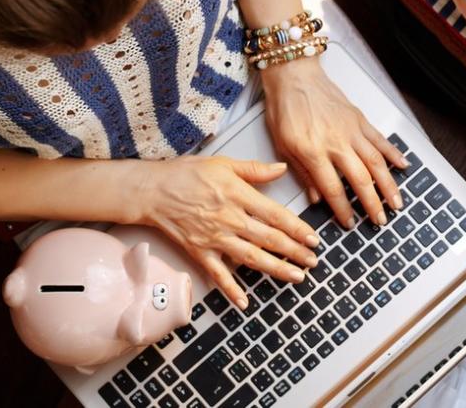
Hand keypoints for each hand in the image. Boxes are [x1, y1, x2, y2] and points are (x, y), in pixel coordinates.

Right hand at [134, 156, 319, 308]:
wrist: (152, 190)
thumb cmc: (185, 174)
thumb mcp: (223, 163)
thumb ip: (255, 169)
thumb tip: (282, 168)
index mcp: (238, 195)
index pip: (275, 215)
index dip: (297, 229)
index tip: (313, 238)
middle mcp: (229, 218)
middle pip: (269, 239)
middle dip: (295, 252)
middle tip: (313, 261)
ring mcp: (214, 238)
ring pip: (252, 258)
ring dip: (277, 269)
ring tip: (296, 277)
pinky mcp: (199, 252)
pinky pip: (218, 274)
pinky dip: (231, 290)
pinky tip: (245, 302)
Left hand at [261, 58, 409, 228]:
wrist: (293, 75)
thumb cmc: (284, 108)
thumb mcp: (282, 146)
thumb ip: (302, 174)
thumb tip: (316, 198)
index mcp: (313, 152)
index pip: (333, 189)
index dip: (343, 210)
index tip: (350, 223)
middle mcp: (336, 142)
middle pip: (361, 180)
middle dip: (372, 204)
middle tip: (380, 221)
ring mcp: (351, 130)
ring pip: (376, 162)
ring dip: (389, 185)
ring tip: (396, 203)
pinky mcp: (359, 119)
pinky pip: (380, 140)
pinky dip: (394, 153)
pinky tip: (403, 166)